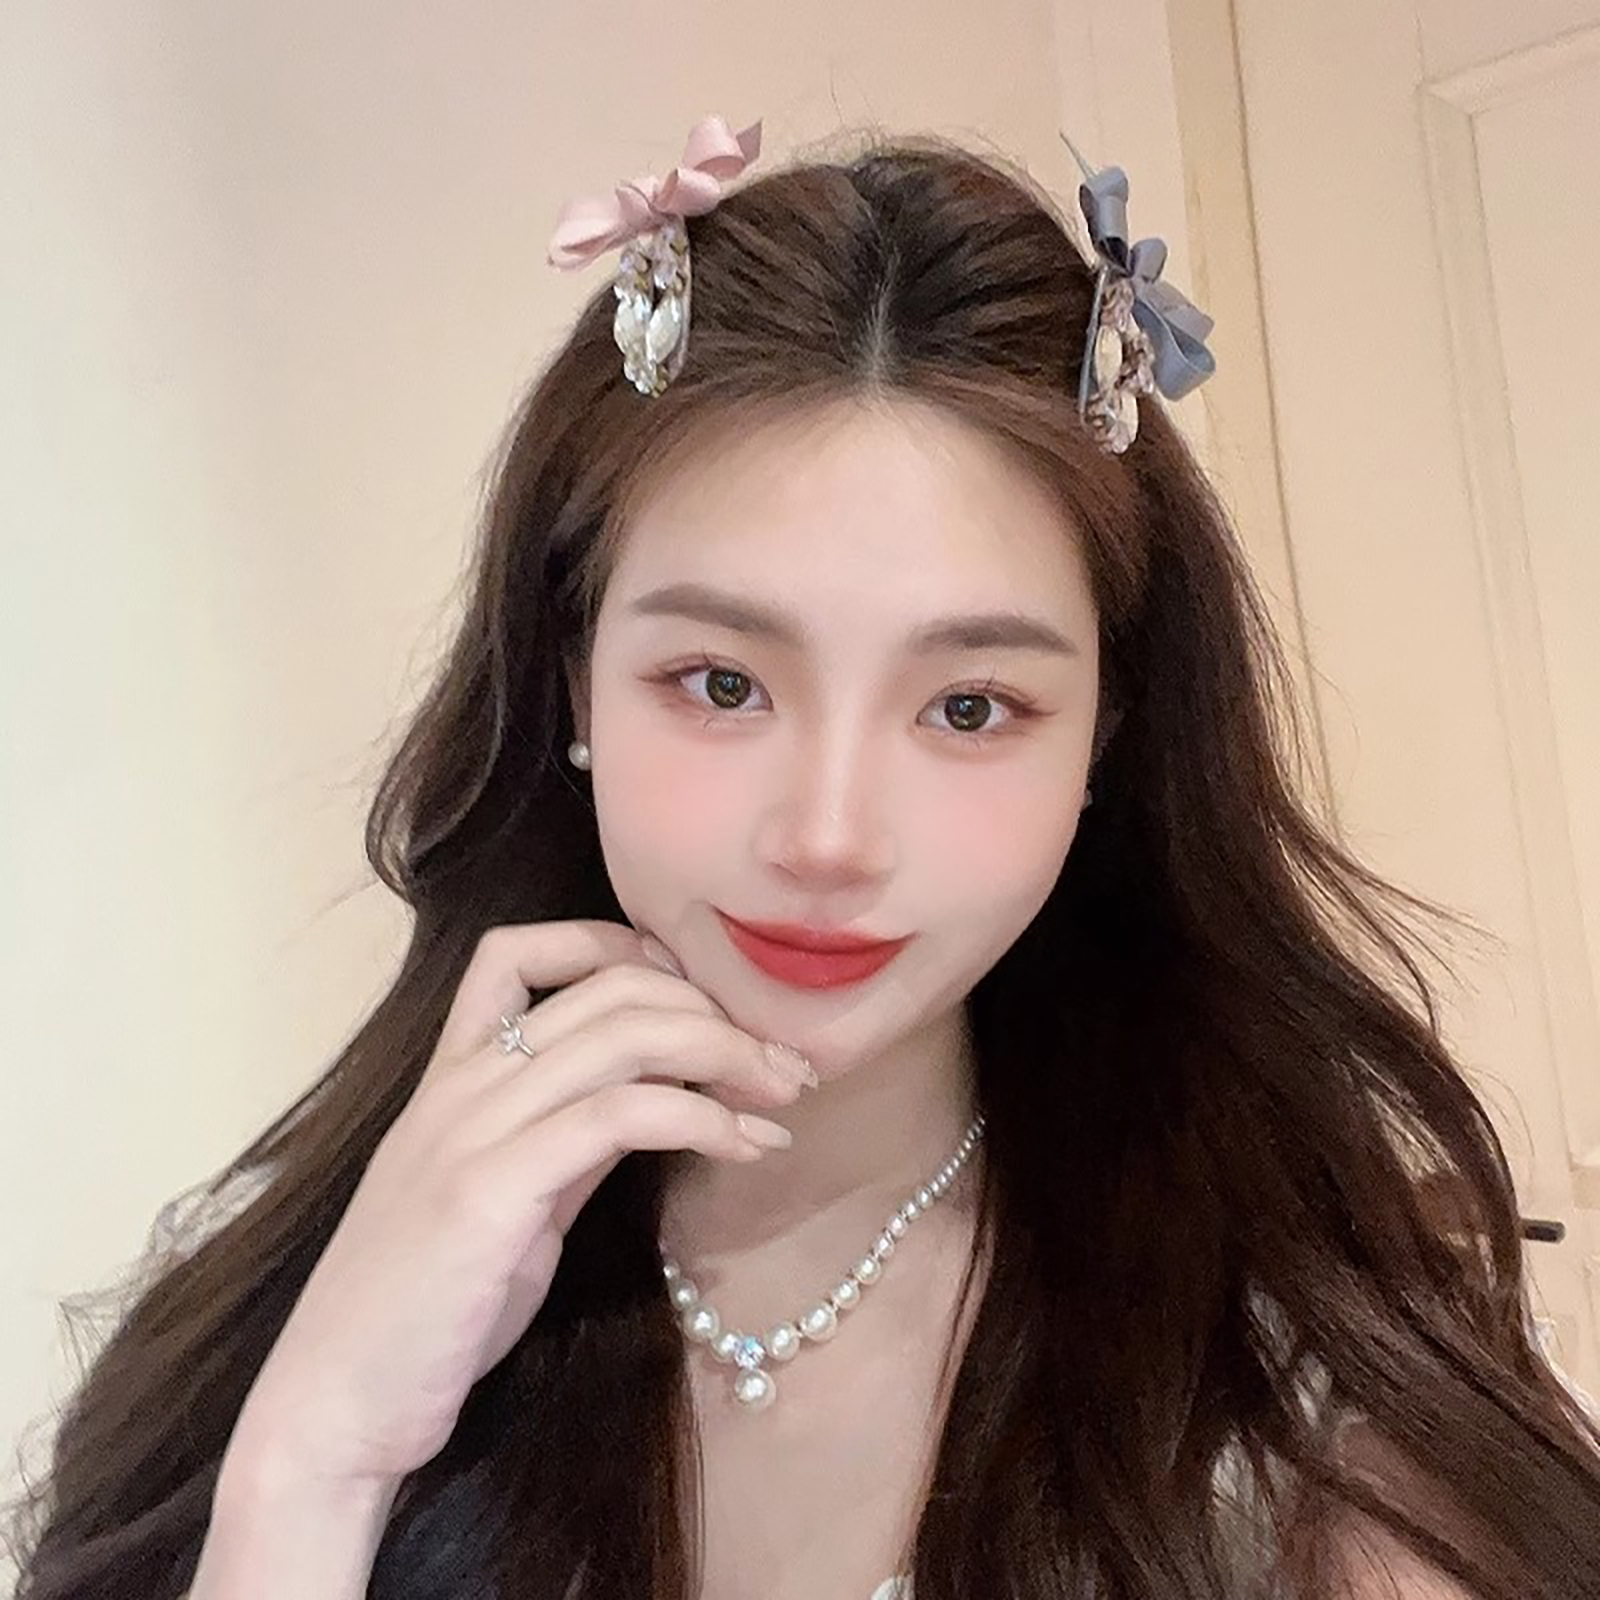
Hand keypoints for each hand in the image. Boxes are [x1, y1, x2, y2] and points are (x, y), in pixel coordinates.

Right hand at [226, 919, 811, 1494]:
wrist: (334, 1404)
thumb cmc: (423, 1312)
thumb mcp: (504, 1202)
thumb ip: (564, 1142)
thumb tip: (650, 1104)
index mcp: (448, 1078)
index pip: (518, 952)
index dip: (619, 947)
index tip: (698, 997)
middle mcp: (457, 1085)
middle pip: (607, 987)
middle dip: (714, 1011)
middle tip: (784, 1062)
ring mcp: (470, 1130)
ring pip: (623, 1036)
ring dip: (728, 1054)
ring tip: (785, 1095)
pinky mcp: (492, 1188)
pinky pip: (621, 1115)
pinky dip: (702, 1118)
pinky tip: (746, 1146)